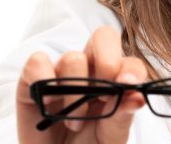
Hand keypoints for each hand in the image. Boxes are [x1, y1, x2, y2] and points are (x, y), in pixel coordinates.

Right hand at [15, 25, 148, 143]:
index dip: (131, 70)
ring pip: (72, 57)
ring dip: (75, 93)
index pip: (130, 61)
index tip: (128, 87)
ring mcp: (61, 72)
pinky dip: (43, 81)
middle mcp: (90, 70)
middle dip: (108, 62)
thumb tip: (138, 97)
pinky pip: (37, 62)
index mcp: (115, 80)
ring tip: (74, 123)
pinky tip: (48, 104)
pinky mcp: (32, 80)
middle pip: (103, 37)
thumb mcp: (110, 137)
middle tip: (104, 95)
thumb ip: (122, 116)